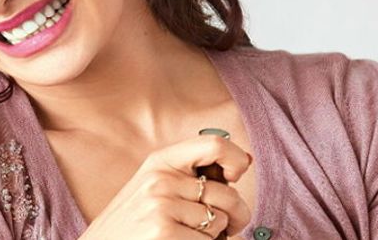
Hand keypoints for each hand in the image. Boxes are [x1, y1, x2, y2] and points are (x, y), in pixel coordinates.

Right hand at [78, 134, 252, 238]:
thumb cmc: (133, 221)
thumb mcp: (153, 186)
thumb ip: (190, 174)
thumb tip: (245, 160)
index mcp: (159, 162)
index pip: (214, 145)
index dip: (236, 159)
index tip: (236, 175)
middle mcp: (160, 180)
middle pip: (227, 193)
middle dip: (236, 214)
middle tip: (229, 225)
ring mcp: (161, 207)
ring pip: (219, 221)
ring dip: (213, 235)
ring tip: (189, 235)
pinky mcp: (164, 232)